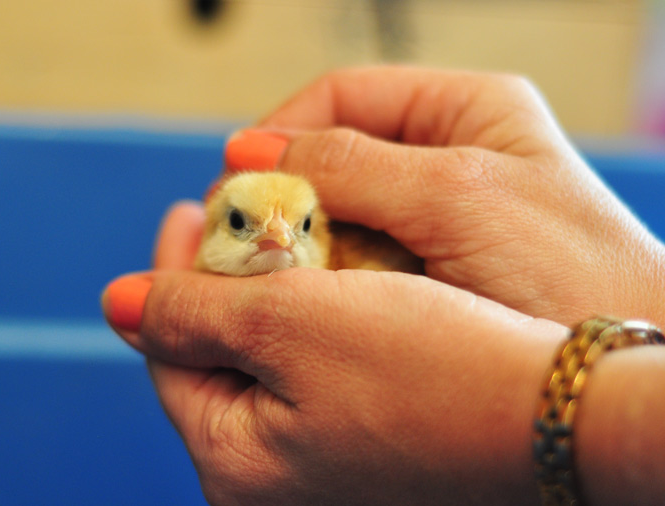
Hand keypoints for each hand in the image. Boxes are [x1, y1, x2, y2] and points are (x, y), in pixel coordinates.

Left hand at [103, 202, 567, 505]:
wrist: (553, 415)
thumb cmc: (427, 370)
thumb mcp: (290, 325)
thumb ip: (189, 313)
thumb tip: (114, 303)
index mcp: (236, 465)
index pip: (169, 352)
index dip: (172, 272)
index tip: (188, 209)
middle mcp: (270, 481)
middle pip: (216, 357)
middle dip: (222, 280)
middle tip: (234, 215)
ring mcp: (317, 469)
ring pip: (265, 361)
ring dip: (267, 294)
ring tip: (277, 235)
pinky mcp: (360, 448)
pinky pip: (309, 373)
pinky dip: (309, 320)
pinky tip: (324, 280)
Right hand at [224, 66, 664, 326]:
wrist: (604, 378)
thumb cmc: (576, 275)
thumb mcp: (457, 198)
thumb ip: (352, 167)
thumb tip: (251, 151)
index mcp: (465, 110)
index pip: (342, 97)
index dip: (281, 133)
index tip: (237, 176)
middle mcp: (447, 157)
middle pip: (333, 157)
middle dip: (286, 194)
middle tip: (245, 232)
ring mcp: (436, 217)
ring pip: (339, 214)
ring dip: (302, 240)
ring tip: (273, 270)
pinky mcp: (428, 270)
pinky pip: (356, 260)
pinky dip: (326, 276)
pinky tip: (313, 296)